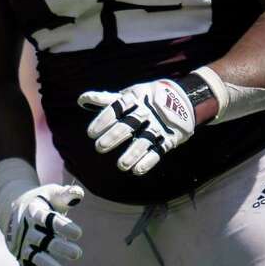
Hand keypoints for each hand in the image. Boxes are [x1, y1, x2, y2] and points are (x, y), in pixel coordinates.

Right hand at [0, 184, 83, 265]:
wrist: (10, 209)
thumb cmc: (40, 201)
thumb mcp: (50, 193)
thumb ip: (65, 195)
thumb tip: (79, 193)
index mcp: (33, 210)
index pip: (46, 219)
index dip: (62, 226)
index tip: (79, 233)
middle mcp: (26, 228)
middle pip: (41, 239)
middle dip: (59, 247)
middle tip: (77, 253)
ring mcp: (23, 243)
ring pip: (34, 254)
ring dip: (48, 263)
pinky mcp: (22, 255)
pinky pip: (30, 264)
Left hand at [78, 79, 194, 175]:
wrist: (183, 98)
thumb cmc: (146, 98)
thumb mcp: (128, 95)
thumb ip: (105, 99)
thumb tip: (81, 100)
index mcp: (134, 98)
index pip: (116, 108)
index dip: (104, 120)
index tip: (90, 133)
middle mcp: (146, 112)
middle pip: (129, 125)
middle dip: (114, 136)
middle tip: (99, 148)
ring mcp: (159, 125)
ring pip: (145, 140)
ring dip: (133, 153)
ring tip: (120, 166)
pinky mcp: (170, 138)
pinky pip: (159, 150)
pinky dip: (149, 161)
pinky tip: (137, 170)